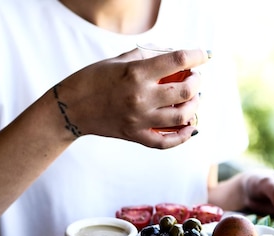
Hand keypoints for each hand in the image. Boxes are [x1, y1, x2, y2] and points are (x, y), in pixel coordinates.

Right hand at [51, 48, 209, 147]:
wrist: (71, 108)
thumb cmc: (93, 79)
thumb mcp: (118, 61)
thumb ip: (145, 57)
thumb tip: (170, 56)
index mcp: (136, 73)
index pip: (177, 61)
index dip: (196, 56)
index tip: (202, 55)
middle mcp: (140, 97)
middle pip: (185, 92)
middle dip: (197, 83)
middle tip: (195, 79)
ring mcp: (139, 120)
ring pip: (181, 117)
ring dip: (194, 107)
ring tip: (193, 100)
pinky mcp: (136, 136)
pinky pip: (166, 142)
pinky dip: (183, 136)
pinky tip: (190, 127)